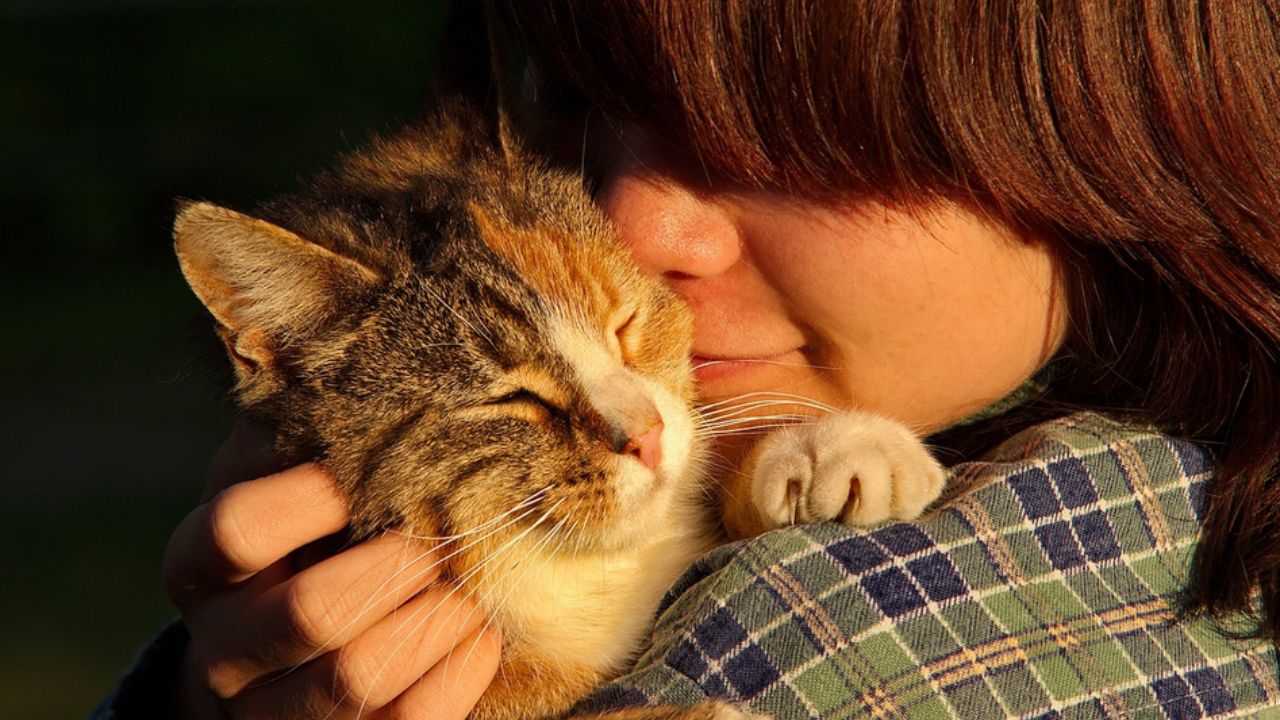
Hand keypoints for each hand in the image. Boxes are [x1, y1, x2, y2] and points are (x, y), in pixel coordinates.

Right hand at [162, 418, 501, 718]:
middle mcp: (223, 646)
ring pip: (359, 678)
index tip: (366, 474)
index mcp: (200, 565)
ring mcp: (274, 710)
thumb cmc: (297, 532)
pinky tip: (480, 632)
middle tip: (441, 533)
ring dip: (435, 619)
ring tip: (471, 581)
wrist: (273, 652)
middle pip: (311, 612)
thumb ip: (306, 431)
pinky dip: (459, 672)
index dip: (310, 499)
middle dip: (398, 565)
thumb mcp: (279, 478)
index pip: (236, 530)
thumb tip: (372, 354)